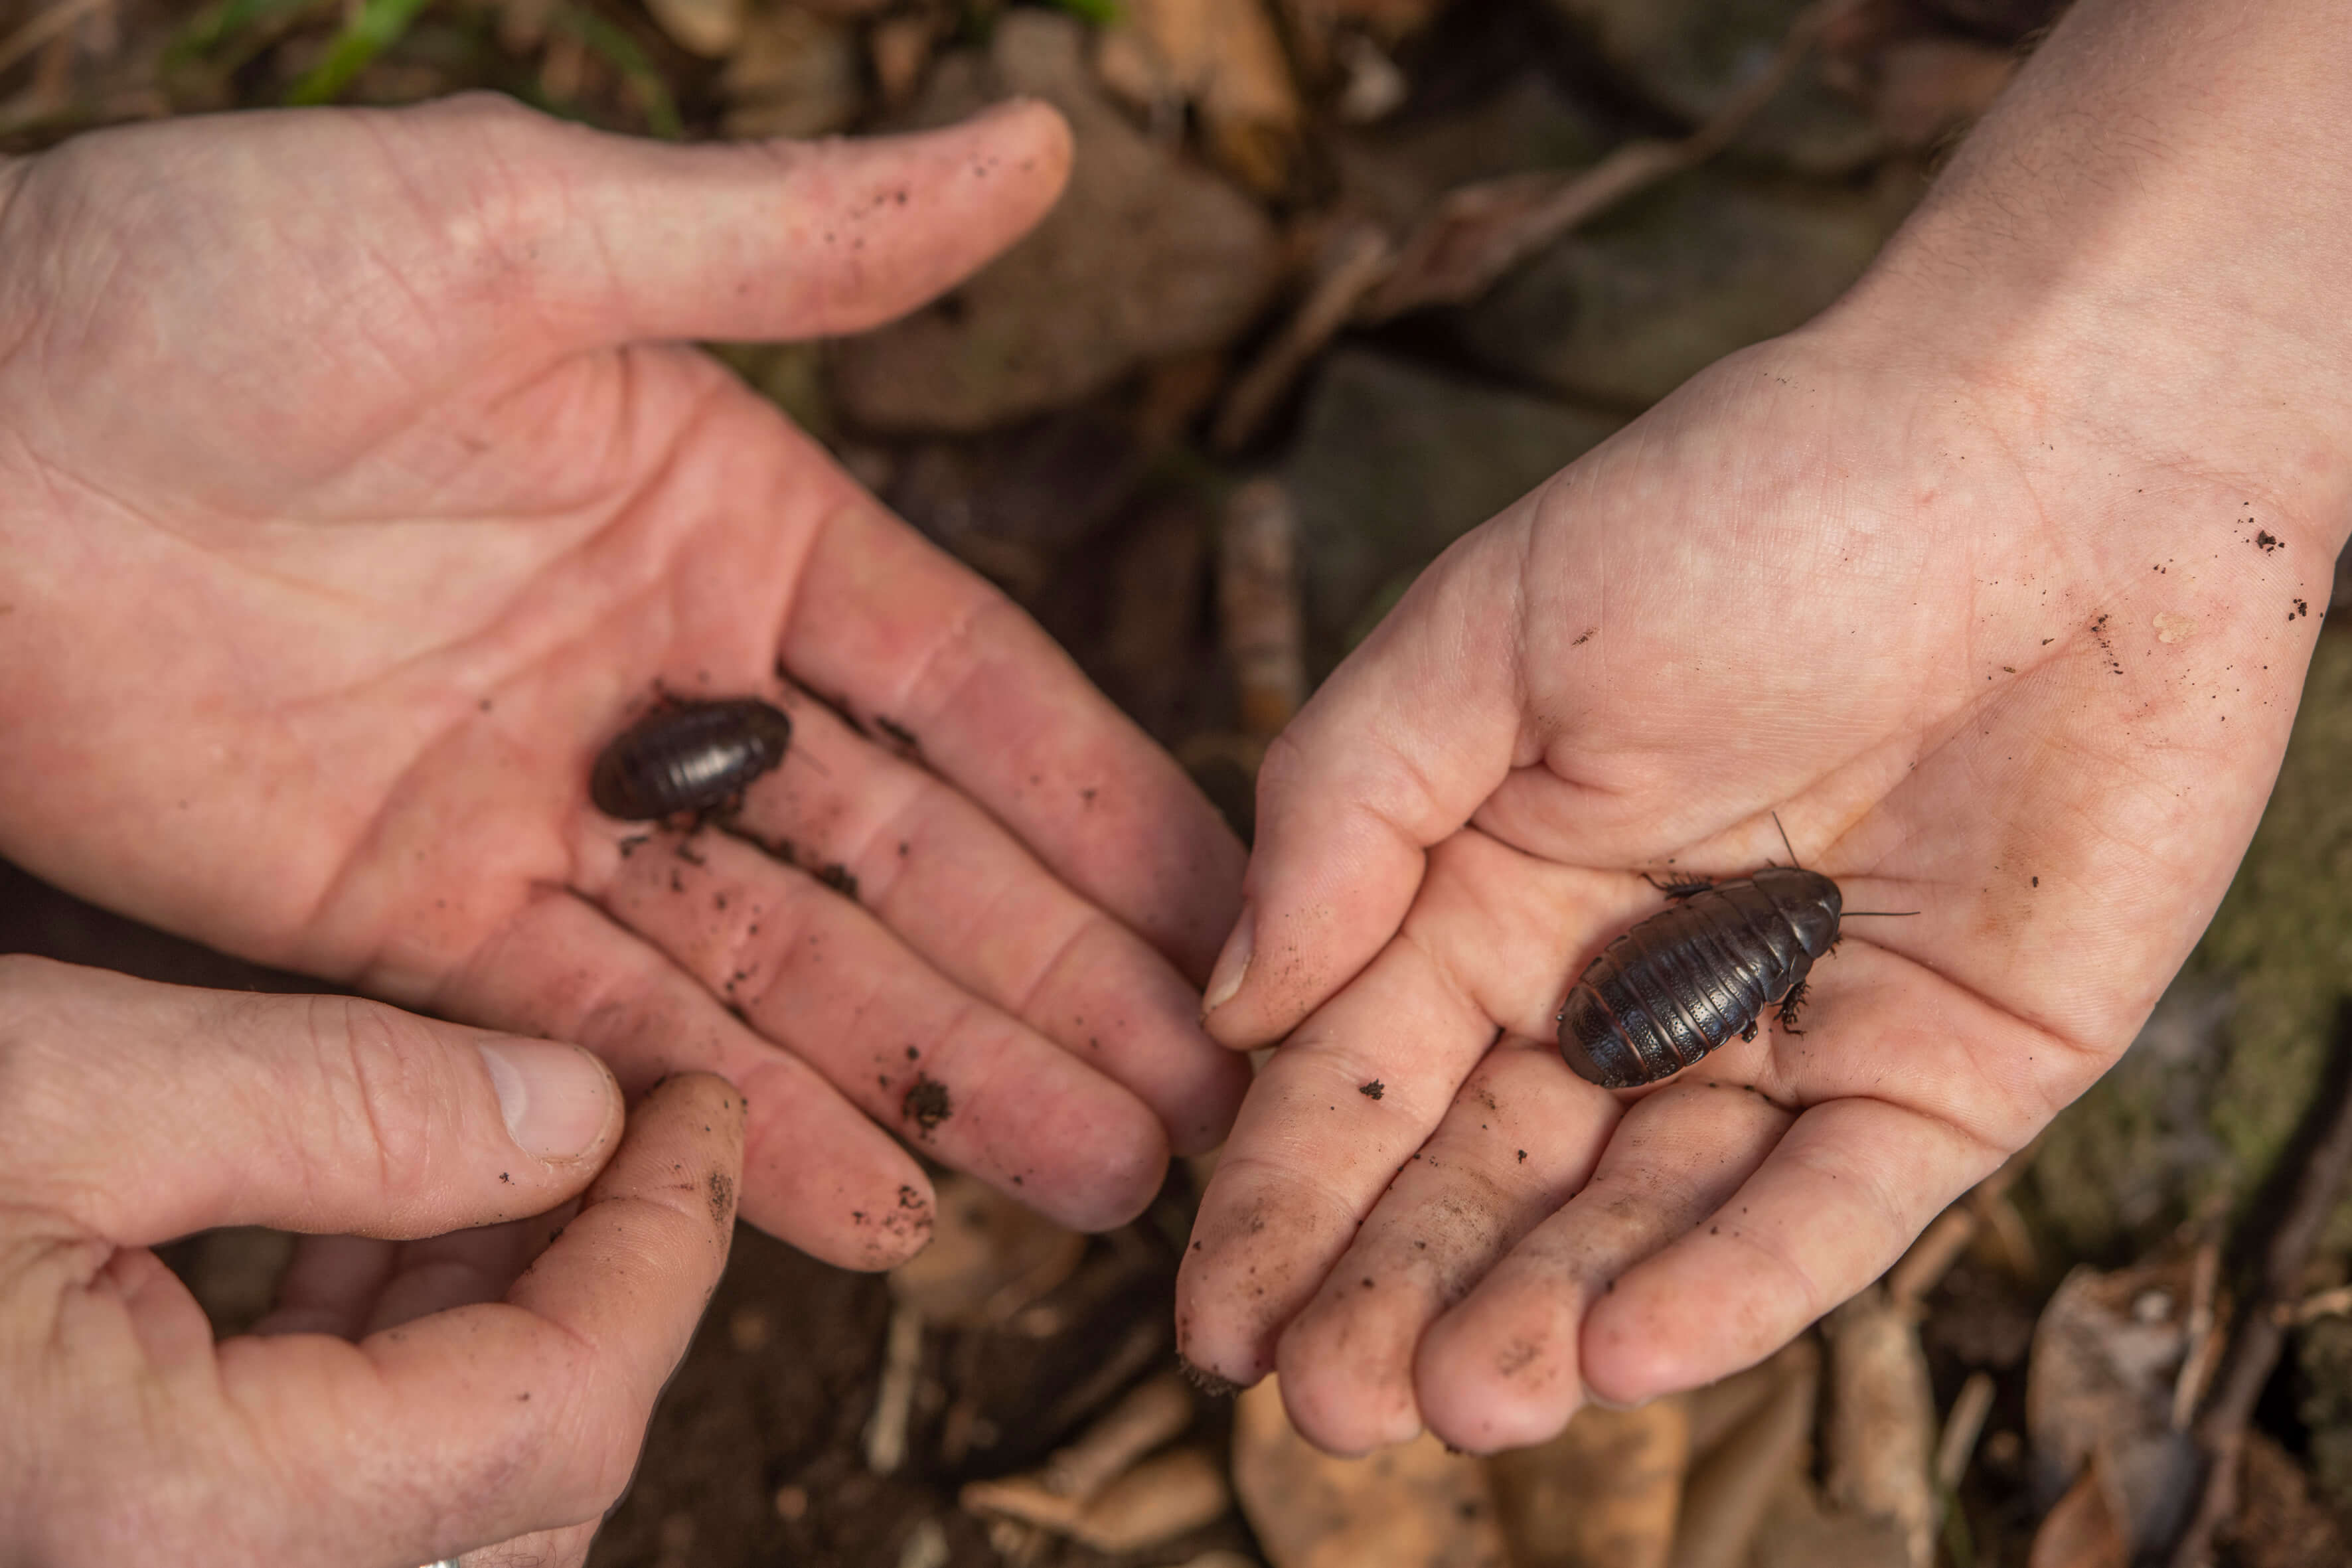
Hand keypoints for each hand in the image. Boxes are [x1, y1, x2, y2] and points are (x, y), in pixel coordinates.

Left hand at [0, 96, 1247, 1264]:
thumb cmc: (193, 288)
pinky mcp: (424, 924)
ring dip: (946, 1078)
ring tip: (1095, 1180)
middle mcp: (666, 678)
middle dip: (1063, 980)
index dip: (1105, 802)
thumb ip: (791, 236)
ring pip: (794, 972)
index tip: (1229, 902)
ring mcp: (553, 811)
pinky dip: (741, 1124)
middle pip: (913, 861)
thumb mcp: (517, 225)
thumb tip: (1039, 138)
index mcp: (725, 517)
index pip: (969, 689)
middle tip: (1205, 1093)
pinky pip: (617, 1039)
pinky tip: (874, 1207)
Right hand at [0, 955, 740, 1566]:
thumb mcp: (55, 1093)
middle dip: (603, 1288)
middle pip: (529, 1481)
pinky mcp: (125, 1546)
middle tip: (619, 1126)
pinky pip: (330, 1500)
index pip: (557, 1413)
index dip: (663, 1244)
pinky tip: (366, 1232)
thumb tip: (571, 1112)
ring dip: (501, 1322)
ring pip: (447, 1503)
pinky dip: (388, 1368)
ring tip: (504, 1150)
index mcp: (183, 1519)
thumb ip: (334, 1104)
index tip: (700, 1106)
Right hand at [1176, 0, 2351, 1452]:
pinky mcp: (1940, 1079)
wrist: (2066, 450)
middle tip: (1324, 1403)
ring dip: (1543, 1316)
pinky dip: (1731, 1286)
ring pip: (1642, 1219)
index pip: (1366, 1072)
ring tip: (1457, 1404)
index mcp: (1498, 880)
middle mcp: (1624, 982)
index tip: (1216, 1318)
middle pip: (1489, 1174)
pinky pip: (1824, 1212)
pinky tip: (1625, 1353)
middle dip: (1396, 1291)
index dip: (1284, 1197)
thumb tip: (1234, 1001)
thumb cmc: (1752, 498)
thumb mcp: (1486, 629)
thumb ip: (1342, 812)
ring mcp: (1784, 1038)